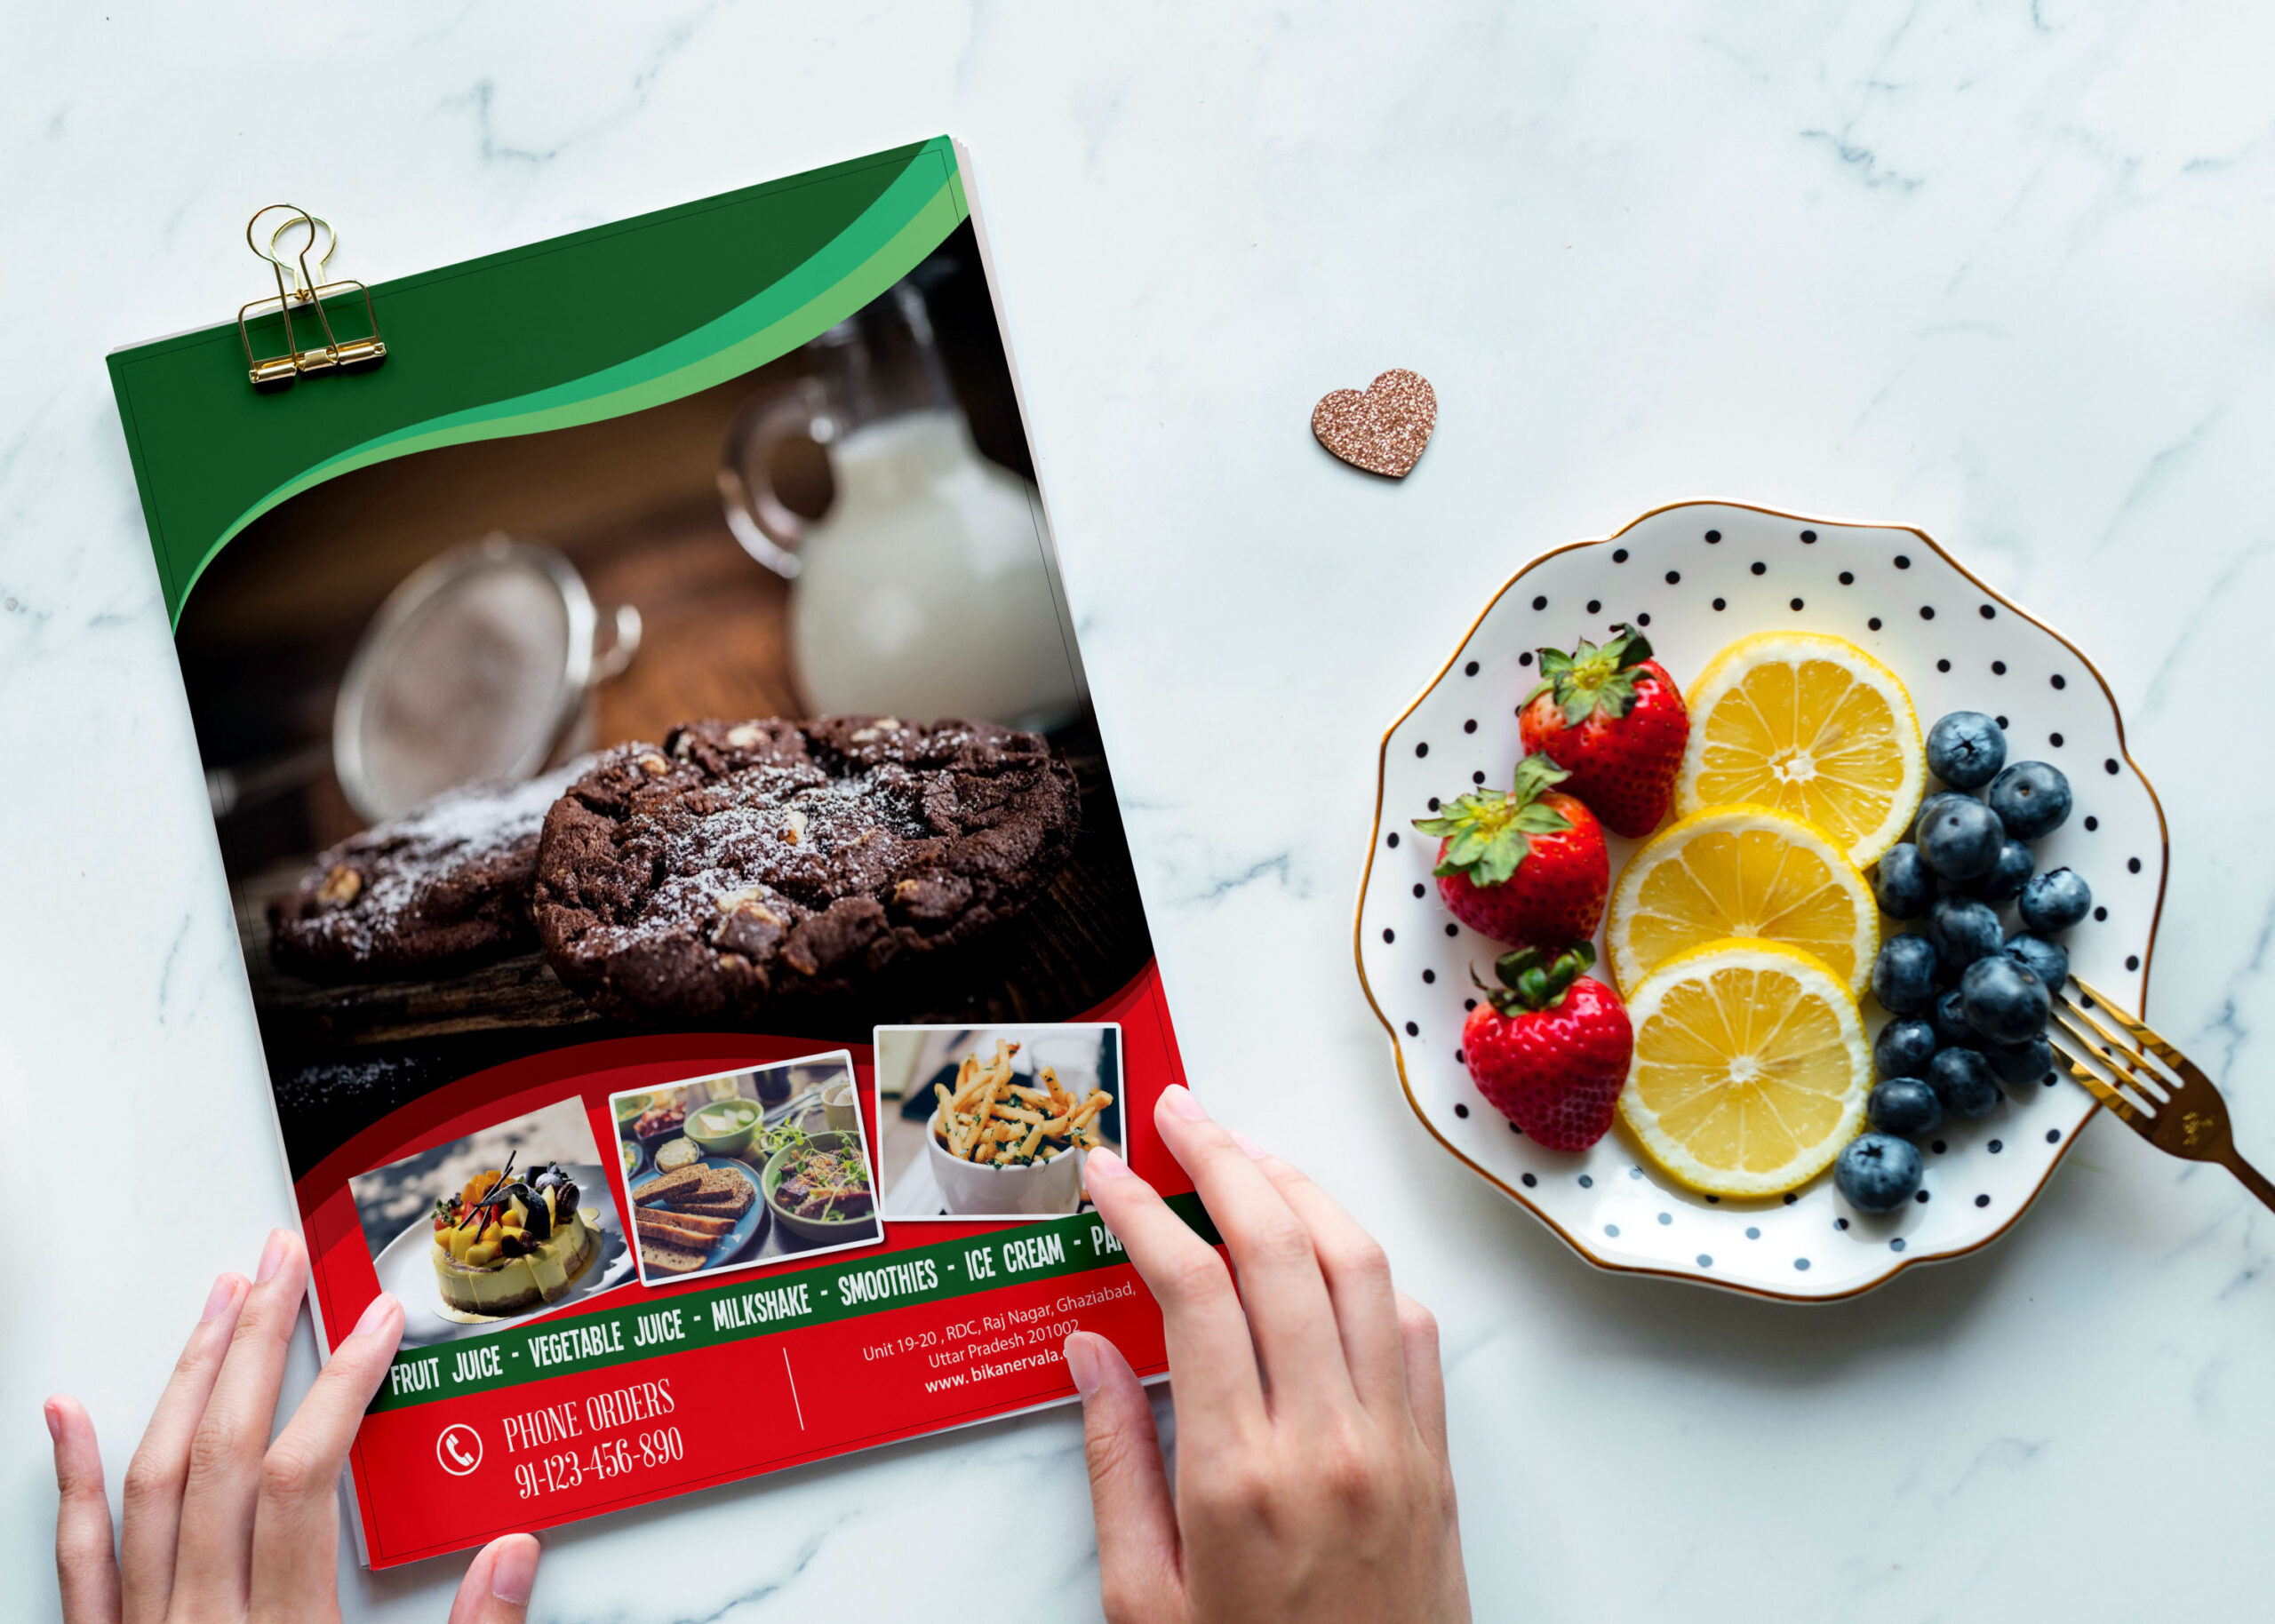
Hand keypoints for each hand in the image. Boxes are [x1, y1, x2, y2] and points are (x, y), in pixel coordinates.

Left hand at [48, 1228, 540, 1622]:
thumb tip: (514, 1550)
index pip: (301, 1480)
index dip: (340, 1386)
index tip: (376, 1321)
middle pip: (219, 1456)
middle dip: (257, 1345)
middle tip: (282, 1263)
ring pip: (149, 1485)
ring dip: (184, 1379)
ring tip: (219, 1300)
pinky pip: (76, 1562)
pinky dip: (73, 1479)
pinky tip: (69, 1412)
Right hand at [1066, 1085, 1467, 1622]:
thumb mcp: (1143, 1601)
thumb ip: (1114, 1465)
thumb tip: (1089, 1347)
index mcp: (1240, 1477)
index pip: (1196, 1290)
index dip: (1144, 1212)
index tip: (1106, 1171)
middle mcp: (1329, 1440)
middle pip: (1282, 1246)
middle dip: (1223, 1160)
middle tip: (1178, 1113)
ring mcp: (1396, 1441)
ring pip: (1358, 1264)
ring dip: (1300, 1188)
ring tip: (1246, 1153)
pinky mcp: (1437, 1455)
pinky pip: (1411, 1325)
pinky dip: (1367, 1264)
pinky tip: (1324, 1245)